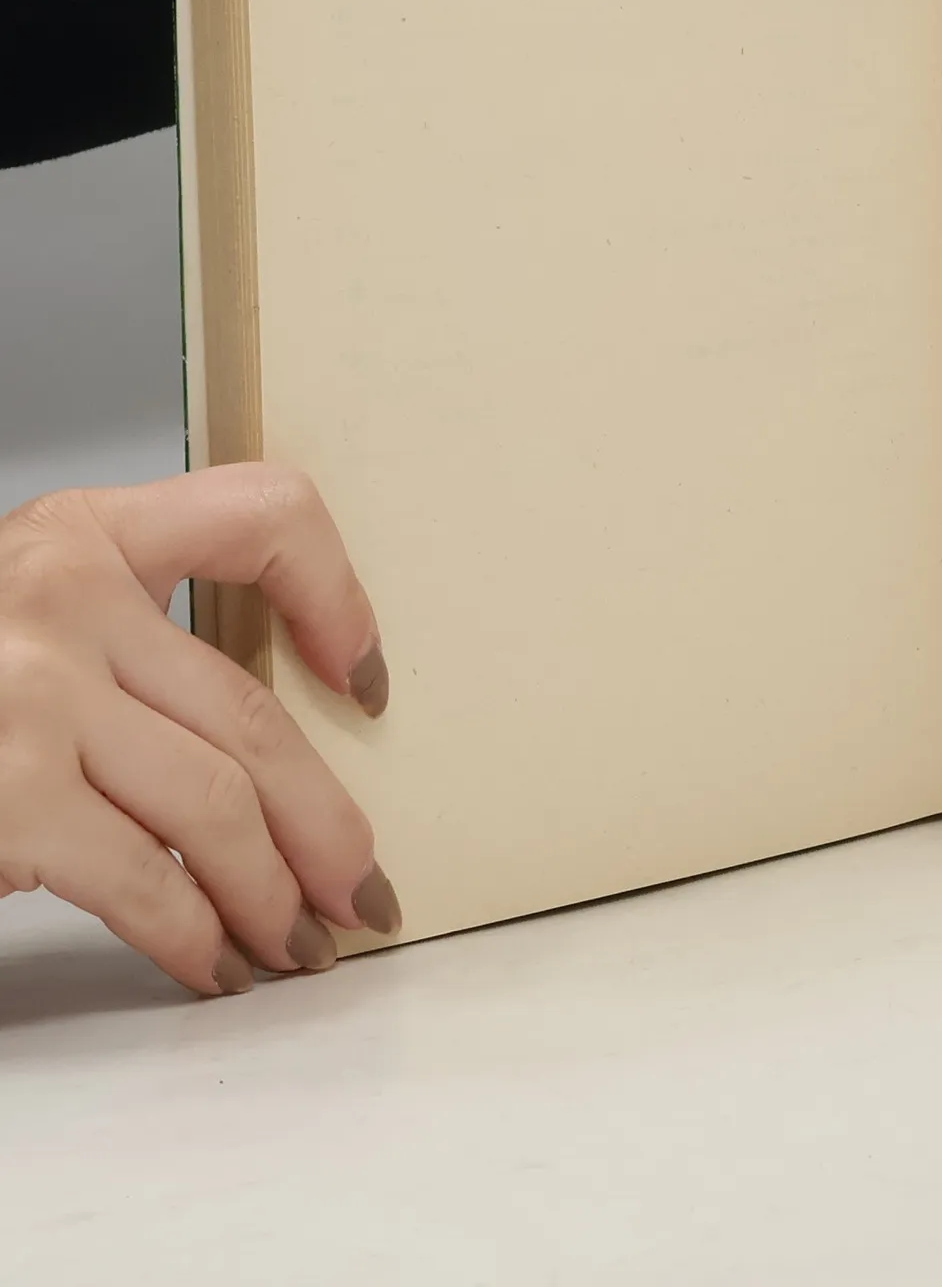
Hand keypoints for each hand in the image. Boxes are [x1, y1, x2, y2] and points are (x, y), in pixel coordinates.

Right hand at [0, 465, 398, 995]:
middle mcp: (63, 599)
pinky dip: (195, 936)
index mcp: (79, 533)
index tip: (369, 678)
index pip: (261, 514)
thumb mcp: (18, 615)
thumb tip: (255, 749)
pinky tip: (215, 963)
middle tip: (359, 885)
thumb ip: (122, 640)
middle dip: (324, 819)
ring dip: (273, 891)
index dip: (338, 593)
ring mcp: (32, 698)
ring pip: (217, 804)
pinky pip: (144, 881)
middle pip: (251, 713)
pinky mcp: (8, 798)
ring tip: (298, 940)